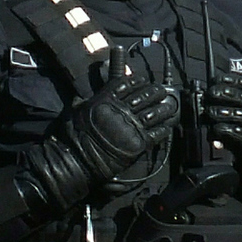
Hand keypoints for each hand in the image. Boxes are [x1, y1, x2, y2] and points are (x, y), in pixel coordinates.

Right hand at [20, 53, 178, 214]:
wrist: (76, 161)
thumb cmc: (72, 136)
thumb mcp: (77, 110)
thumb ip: (90, 99)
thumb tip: (88, 95)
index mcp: (106, 100)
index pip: (126, 83)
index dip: (137, 81)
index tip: (142, 81)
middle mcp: (121, 110)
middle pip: (145, 94)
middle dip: (155, 91)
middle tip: (160, 90)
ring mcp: (131, 127)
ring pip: (155, 112)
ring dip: (164, 108)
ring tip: (169, 105)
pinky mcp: (138, 143)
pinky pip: (157, 133)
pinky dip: (164, 128)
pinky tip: (167, 124)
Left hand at [205, 73, 241, 208]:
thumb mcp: (240, 123)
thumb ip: (229, 111)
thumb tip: (208, 99)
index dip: (234, 82)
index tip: (217, 79)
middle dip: (227, 95)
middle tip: (210, 94)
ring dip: (226, 113)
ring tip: (210, 112)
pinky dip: (231, 132)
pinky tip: (217, 130)